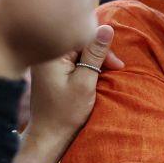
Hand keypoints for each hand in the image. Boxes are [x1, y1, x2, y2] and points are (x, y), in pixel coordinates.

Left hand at [28, 24, 123, 141]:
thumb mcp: (85, 82)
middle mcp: (47, 54)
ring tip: (109, 73)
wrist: (48, 135)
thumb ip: (95, 54)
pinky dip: (87, 65)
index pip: (82, 35)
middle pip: (80, 41)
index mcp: (51, 54)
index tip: (116, 65)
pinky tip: (95, 75)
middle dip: (100, 53)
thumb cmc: (66, 113)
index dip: (102, 46)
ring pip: (79, 50)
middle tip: (116, 69)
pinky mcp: (52, 70)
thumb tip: (107, 27)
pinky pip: (73, 59)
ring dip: (95, 59)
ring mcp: (48, 62)